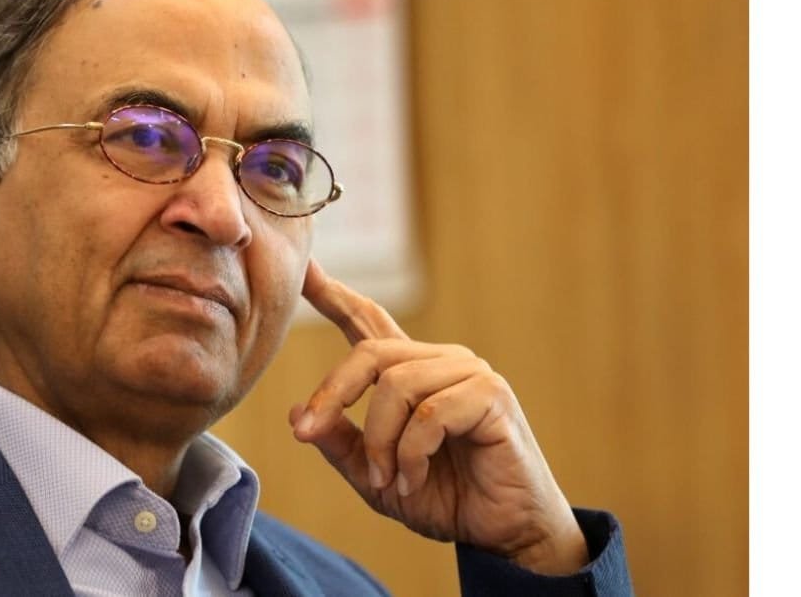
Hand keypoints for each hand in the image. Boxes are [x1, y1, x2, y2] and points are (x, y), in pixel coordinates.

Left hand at [291, 259, 588, 574]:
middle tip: (308, 433)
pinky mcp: (492, 395)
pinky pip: (429, 413)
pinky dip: (411, 453)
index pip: (368, 323)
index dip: (334, 295)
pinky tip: (415, 478)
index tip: (304, 267)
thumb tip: (295, 415)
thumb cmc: (448, 499)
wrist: (505, 533)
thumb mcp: (376, 477)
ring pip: (396, 385)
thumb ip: (342, 445)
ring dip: (380, 441)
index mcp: (412, 375)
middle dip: (332, 394)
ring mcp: (469, 373)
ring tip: (387, 479)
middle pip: (368, 353)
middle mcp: (440, 363)